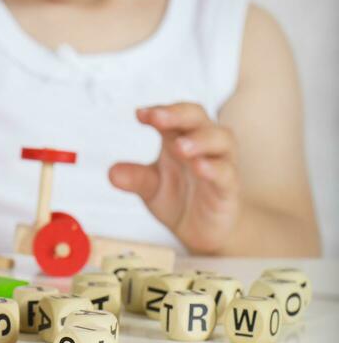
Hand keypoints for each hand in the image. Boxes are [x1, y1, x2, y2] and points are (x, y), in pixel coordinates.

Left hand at [108, 103, 240, 253]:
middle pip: (197, 117)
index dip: (159, 111)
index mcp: (179, 138)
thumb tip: (112, 173)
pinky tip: (200, 168)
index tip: (140, 114)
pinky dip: (215, 168)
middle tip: (157, 117)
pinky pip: (227, 173)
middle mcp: (202, 145)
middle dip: (178, 114)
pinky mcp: (229, 188)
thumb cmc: (179, 198)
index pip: (173, 115)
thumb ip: (136, 178)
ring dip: (200, 139)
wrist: (202, 231)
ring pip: (221, 140)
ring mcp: (220, 164)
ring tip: (180, 146)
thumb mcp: (151, 188)